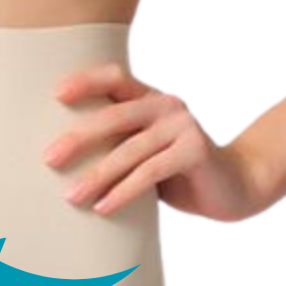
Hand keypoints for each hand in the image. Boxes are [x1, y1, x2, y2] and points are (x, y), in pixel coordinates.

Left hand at [42, 61, 266, 222]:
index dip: (85, 81)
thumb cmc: (180, 172)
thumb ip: (119, 145)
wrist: (236, 187)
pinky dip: (123, 191)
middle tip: (48, 158)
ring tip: (71, 196)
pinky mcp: (194, 151)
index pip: (115, 78)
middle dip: (78, 138)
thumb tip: (62, 157)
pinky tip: (103, 208)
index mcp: (152, 99)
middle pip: (114, 115)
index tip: (55, 95)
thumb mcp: (146, 153)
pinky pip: (150, 172)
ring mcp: (183, 126)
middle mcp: (167, 105)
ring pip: (129, 150)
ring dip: (97, 175)